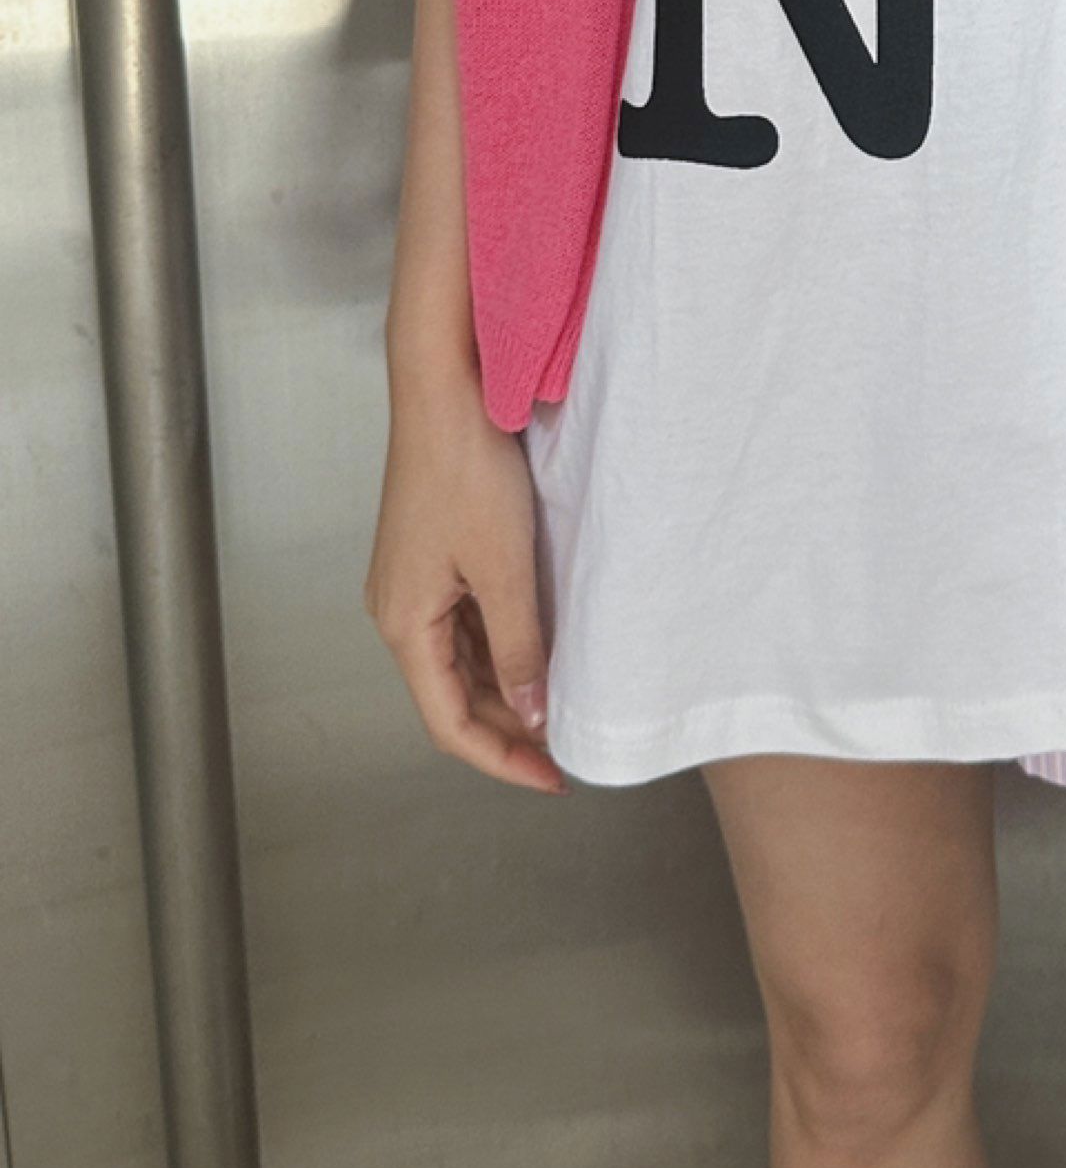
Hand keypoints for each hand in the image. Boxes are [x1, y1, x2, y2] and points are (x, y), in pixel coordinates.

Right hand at [363, 342, 566, 792]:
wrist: (445, 389)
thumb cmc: (465, 468)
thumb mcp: (504, 568)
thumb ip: (518, 647)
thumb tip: (534, 711)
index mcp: (403, 624)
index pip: (449, 723)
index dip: (502, 758)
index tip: (552, 777)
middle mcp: (397, 610)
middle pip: (453, 695)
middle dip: (508, 726)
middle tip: (567, 746)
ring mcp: (413, 582)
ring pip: (460, 659)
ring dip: (506, 685)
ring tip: (562, 701)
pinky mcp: (431, 555)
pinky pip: (463, 621)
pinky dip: (500, 644)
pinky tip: (540, 646)